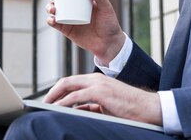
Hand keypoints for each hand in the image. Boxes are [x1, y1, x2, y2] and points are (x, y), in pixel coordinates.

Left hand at [44, 73, 161, 125]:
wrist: (148, 108)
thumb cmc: (128, 108)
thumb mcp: (104, 106)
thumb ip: (89, 106)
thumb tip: (73, 111)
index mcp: (96, 81)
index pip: (71, 82)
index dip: (58, 90)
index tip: (48, 100)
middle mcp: (95, 79)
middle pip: (66, 81)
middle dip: (52, 92)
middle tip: (43, 103)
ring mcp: (98, 84)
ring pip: (69, 85)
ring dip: (54, 96)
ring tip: (46, 106)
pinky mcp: (101, 92)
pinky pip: (76, 96)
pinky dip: (64, 102)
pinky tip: (58, 108)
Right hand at [45, 0, 124, 64]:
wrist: (109, 43)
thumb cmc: (110, 24)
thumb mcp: (106, 9)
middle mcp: (73, 7)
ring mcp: (69, 18)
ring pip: (53, 9)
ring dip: (49, 7)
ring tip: (52, 8)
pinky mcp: (67, 29)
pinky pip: (55, 24)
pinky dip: (50, 21)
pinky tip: (51, 19)